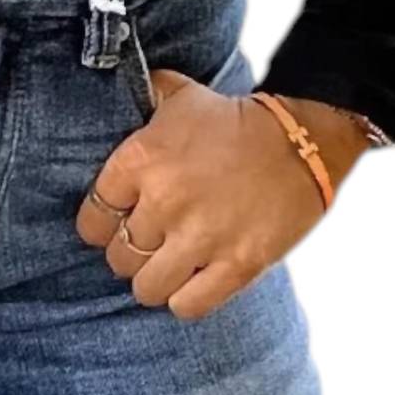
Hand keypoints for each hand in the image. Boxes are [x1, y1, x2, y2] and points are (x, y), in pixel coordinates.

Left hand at [76, 68, 369, 318]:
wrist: (302, 140)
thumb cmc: (233, 120)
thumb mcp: (179, 94)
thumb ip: (142, 97)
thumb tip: (118, 89)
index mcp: (140, 161)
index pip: (92, 219)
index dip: (101, 226)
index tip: (116, 224)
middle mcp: (164, 202)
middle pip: (119, 257)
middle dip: (130, 253)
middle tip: (149, 244)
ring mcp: (201, 237)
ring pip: (147, 288)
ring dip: (155, 281)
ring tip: (169, 266)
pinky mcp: (237, 265)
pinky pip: (187, 305)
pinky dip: (185, 299)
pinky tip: (193, 282)